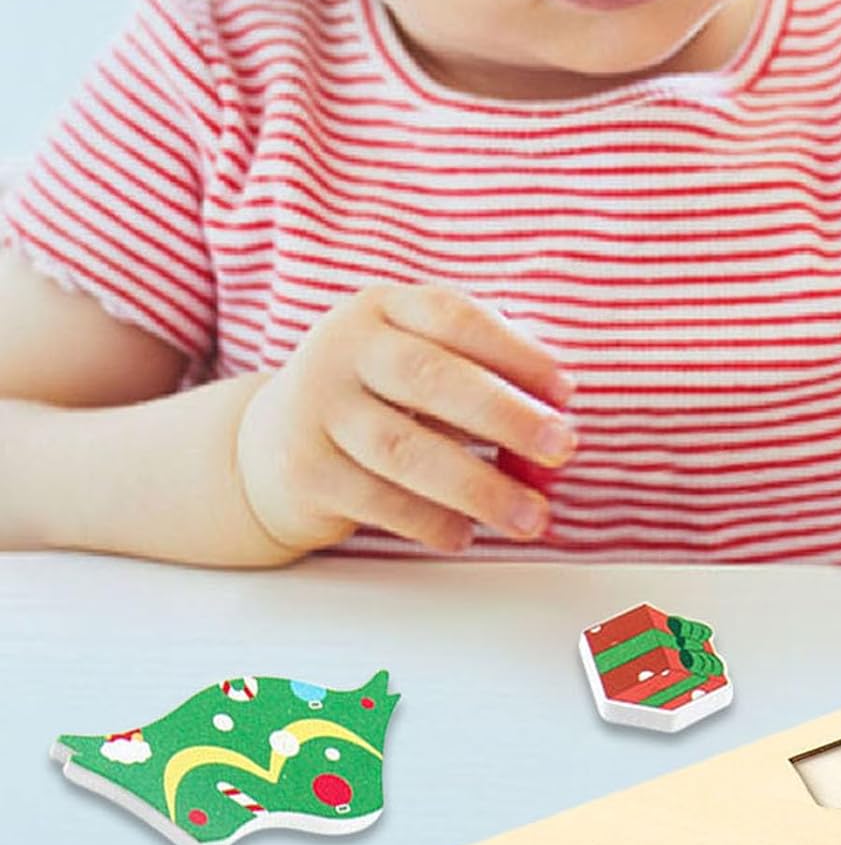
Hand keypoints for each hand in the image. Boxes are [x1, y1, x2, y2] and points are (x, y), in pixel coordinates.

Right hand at [236, 283, 575, 553]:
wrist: (270, 447)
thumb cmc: (377, 400)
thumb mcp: (418, 364)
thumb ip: (482, 375)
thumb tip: (557, 407)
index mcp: (383, 310)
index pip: (454, 318)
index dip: (515, 352)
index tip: (567, 391)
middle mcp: (343, 350)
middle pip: (431, 378)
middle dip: (505, 415)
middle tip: (562, 448)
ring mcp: (318, 409)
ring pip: (405, 449)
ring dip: (478, 487)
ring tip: (531, 517)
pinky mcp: (306, 469)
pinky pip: (378, 500)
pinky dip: (430, 521)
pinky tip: (466, 535)